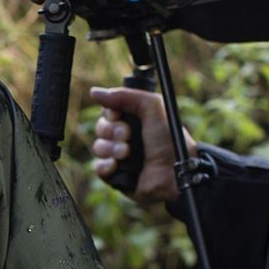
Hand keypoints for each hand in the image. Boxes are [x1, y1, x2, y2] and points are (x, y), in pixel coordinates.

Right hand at [89, 86, 194, 204]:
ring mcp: (120, 157)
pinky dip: (106, 166)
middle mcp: (126, 137)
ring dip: (112, 148)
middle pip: (101, 127)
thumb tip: (94, 92)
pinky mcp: (116, 176)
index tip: (118, 114)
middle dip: (112, 130)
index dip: (110, 112)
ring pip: (98, 147)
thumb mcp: (153, 107)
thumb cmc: (169, 140)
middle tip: (128, 135)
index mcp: (135, 119)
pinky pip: (98, 168)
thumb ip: (125, 95)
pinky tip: (117, 166)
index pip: (108, 110)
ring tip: (127, 152)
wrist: (174, 173)